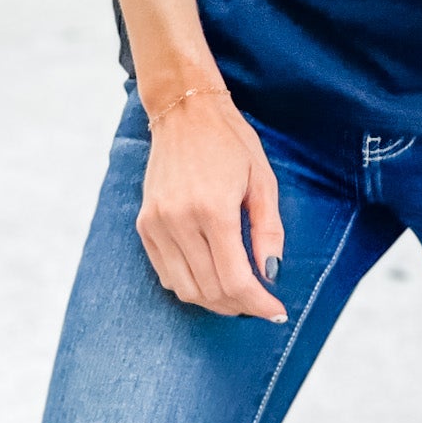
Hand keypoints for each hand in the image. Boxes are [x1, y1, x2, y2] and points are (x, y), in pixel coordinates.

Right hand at [136, 91, 288, 322]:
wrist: (186, 112)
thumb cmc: (231, 141)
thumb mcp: (262, 180)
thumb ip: (268, 230)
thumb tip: (271, 274)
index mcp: (213, 209)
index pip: (236, 278)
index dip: (258, 303)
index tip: (276, 311)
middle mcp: (180, 221)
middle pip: (210, 290)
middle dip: (240, 305)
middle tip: (261, 304)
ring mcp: (157, 224)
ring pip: (185, 289)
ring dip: (215, 301)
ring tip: (239, 296)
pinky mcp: (145, 225)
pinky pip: (165, 274)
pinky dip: (189, 286)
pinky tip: (210, 278)